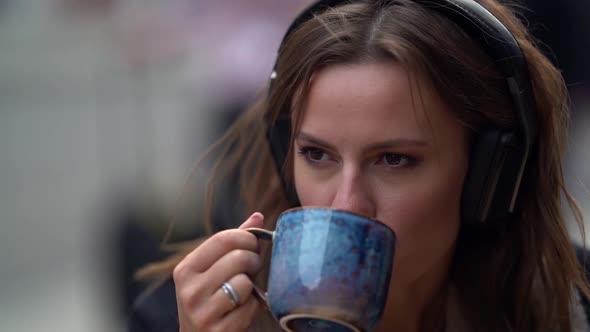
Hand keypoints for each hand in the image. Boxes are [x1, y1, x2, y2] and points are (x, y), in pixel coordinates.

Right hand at [173, 212, 264, 331]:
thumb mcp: (213, 271)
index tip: (253, 245)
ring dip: (253, 287)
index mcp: (186, 269)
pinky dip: (254, 307)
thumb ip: (233, 244)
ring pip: (245, 282)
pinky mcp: (219, 330)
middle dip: (254, 261)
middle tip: (252, 269)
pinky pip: (250, 306)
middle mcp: (189, 289)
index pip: (223, 238)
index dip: (247, 238)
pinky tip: (242, 311)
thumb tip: (258, 216)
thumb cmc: (211, 302)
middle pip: (238, 258)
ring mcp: (202, 312)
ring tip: (244, 291)